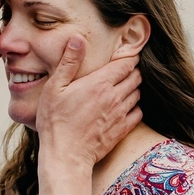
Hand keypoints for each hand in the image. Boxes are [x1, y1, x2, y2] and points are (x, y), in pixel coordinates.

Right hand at [36, 36, 142, 167]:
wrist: (66, 155)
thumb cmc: (55, 121)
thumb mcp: (54, 87)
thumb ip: (69, 62)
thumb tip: (78, 39)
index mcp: (100, 83)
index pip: (126, 64)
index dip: (129, 57)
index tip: (125, 55)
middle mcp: (115, 97)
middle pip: (136, 77)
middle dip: (132, 71)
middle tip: (122, 71)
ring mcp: (120, 114)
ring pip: (138, 94)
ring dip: (133, 88)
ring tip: (122, 87)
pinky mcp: (122, 130)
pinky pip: (138, 113)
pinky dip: (135, 107)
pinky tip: (124, 107)